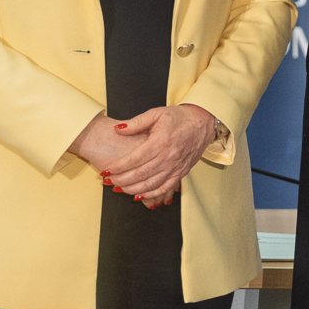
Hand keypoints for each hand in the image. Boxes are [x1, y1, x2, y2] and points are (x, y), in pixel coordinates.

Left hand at [95, 104, 220, 205]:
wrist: (203, 122)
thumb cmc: (179, 117)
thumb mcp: (156, 113)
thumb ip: (136, 123)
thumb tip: (117, 129)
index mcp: (160, 142)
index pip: (134, 159)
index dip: (118, 167)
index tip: (106, 171)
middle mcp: (168, 157)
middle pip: (140, 175)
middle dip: (121, 181)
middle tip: (108, 181)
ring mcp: (175, 167)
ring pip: (151, 185)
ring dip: (132, 190)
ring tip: (119, 189)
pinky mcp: (181, 173)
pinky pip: (164, 188)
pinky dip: (150, 194)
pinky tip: (138, 195)